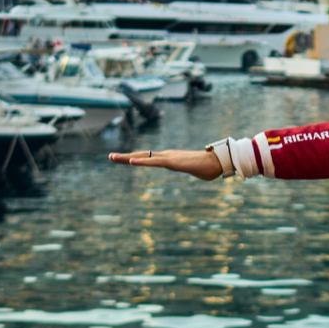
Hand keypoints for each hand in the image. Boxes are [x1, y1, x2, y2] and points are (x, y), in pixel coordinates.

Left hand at [109, 148, 225, 180]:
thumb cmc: (209, 167)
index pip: (149, 157)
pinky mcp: (172, 162)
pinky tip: (130, 161)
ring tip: (112, 157)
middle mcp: (166, 155)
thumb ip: (193, 171)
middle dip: (124, 156)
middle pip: (142, 154)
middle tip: (109, 156)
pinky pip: (154, 162)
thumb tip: (201, 172)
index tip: (123, 158)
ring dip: (127, 157)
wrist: (219, 162)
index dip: (135, 157)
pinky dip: (141, 161)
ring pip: (144, 156)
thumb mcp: (195, 171)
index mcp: (170, 158)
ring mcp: (169, 157)